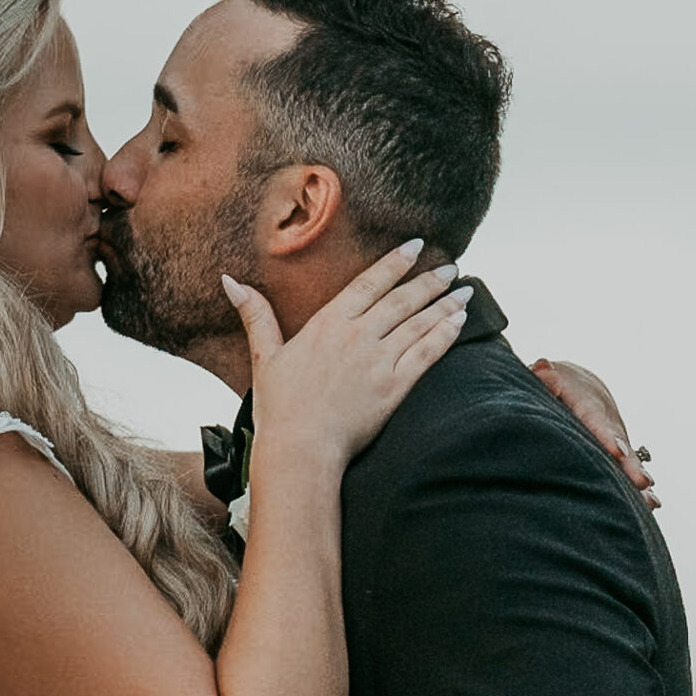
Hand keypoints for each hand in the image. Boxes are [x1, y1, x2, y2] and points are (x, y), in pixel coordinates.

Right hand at [228, 238, 469, 474]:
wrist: (301, 450)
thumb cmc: (279, 407)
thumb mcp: (263, 357)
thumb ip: (255, 315)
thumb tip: (230, 281)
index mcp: (328, 323)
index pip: (370, 282)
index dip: (395, 262)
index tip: (417, 245)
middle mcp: (358, 335)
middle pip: (402, 299)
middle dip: (430, 281)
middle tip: (451, 267)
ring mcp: (379, 361)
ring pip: (420, 323)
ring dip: (445, 305)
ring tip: (465, 291)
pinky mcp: (395, 387)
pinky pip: (427, 354)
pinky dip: (446, 335)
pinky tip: (460, 323)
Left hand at [530, 358, 660, 506]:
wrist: (582, 386)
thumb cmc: (556, 383)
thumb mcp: (548, 375)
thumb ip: (544, 375)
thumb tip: (543, 372)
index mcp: (586, 403)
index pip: (596, 419)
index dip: (607, 435)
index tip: (618, 451)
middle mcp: (607, 421)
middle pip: (619, 443)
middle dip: (630, 464)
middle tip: (642, 482)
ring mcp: (615, 437)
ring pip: (628, 458)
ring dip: (638, 479)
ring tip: (651, 500)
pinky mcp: (618, 453)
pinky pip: (628, 469)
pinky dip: (639, 486)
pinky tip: (651, 504)